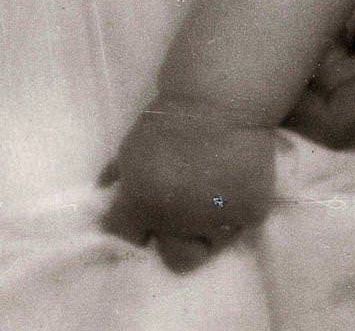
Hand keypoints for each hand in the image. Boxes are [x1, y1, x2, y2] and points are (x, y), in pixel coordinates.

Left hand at [106, 98, 275, 272]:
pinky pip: (241, 223)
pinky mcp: (251, 213)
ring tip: (214, 191)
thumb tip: (104, 190)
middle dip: (178, 240)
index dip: (136, 227)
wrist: (221, 96)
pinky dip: (238, 208)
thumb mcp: (134, 145)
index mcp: (141, 203)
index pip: (129, 238)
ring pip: (212, 243)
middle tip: (185, 212)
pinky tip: (235, 181)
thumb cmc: (171, 117)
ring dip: (210, 226)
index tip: (145, 217)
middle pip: (176, 258)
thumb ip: (120, 174)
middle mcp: (177, 221)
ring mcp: (216, 220)